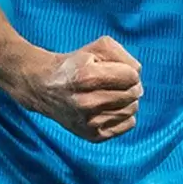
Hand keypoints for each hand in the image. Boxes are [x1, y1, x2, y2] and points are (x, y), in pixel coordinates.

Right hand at [12, 36, 141, 142]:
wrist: (45, 88)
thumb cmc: (77, 64)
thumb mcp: (98, 47)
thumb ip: (124, 56)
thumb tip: (137, 76)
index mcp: (86, 77)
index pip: (131, 76)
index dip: (128, 70)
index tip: (116, 70)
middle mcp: (87, 103)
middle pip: (133, 94)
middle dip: (130, 84)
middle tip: (115, 81)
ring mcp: (89, 123)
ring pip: (132, 110)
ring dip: (128, 99)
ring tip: (111, 93)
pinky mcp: (92, 136)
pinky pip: (128, 124)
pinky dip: (125, 114)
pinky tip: (111, 107)